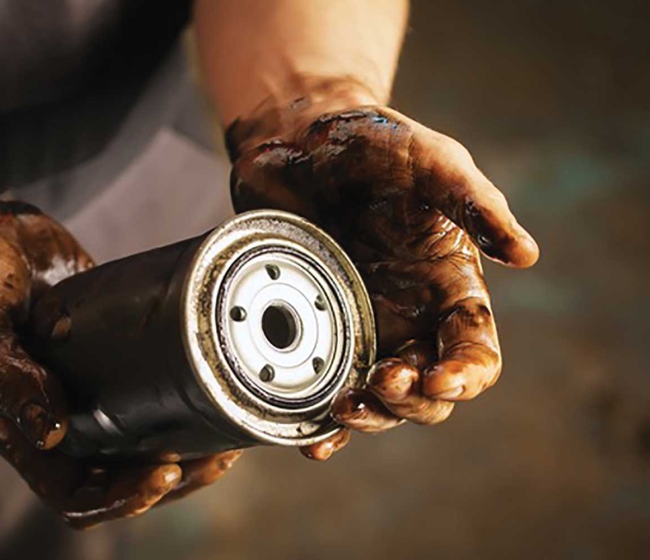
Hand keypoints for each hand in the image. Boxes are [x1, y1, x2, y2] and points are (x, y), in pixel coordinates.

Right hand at [0, 197, 239, 527]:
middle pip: (120, 476)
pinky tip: (215, 383)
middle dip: (172, 479)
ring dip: (185, 448)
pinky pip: (150, 390)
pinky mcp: (109, 354)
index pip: (75, 495)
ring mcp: (86, 388)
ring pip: (142, 441)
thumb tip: (50, 431)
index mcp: (21, 430)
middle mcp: (57, 419)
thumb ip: (7, 379)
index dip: (121, 498)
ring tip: (228, 436)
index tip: (162, 474)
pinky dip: (183, 398)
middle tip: (215, 459)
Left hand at [226, 87, 539, 457]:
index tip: (439, 380)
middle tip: (382, 382)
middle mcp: (408, 315)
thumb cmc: (373, 142)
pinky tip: (309, 440)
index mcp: (447, 284)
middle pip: (427, 392)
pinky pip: (321, 387)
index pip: (473, 350)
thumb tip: (527, 255)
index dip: (464, 376)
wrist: (297, 135)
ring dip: (369, 419)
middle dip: (411, 402)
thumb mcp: (431, 161)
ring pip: (378, 401)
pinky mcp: (312, 326)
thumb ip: (476, 204)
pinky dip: (319, 422)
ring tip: (342, 408)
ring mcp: (359, 325)